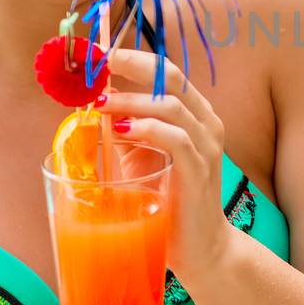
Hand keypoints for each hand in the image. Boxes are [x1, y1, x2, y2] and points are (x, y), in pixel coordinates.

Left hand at [99, 48, 230, 273]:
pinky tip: (122, 131)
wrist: (201, 249)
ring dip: (132, 100)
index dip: (134, 59)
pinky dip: (148, 129)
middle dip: (133, 65)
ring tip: (99, 104)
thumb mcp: (143, 159)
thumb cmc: (170, 203)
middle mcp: (206, 123)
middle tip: (99, 65)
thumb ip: (125, 132)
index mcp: (195, 115)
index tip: (101, 55)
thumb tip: (96, 104)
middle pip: (172, 76)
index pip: (168, 72)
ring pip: (171, 105)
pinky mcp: (199, 171)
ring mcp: (206, 146)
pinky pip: (177, 139)